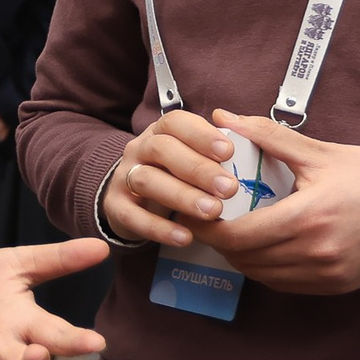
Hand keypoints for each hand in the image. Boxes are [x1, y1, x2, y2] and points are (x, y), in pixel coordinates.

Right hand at [101, 109, 238, 246]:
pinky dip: (159, 228)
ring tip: (213, 211)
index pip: (176, 122)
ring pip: (146, 180)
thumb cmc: (176, 174)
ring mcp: (124, 176)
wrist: (134, 200)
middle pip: (161, 149)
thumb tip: (243, 128)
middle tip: (229, 188)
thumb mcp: (194, 156)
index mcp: (161, 132)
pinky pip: (133, 216)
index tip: (229, 151)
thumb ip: (217, 148)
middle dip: (198, 169)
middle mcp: (139, 149)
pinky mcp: (116, 206)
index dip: (201, 135)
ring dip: (182, 196)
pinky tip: (185, 237)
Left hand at [198, 111, 359, 294]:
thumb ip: (266, 135)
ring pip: (262, 275)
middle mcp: (317, 253)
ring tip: (232, 230)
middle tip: (207, 217)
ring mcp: (329, 275)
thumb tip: (222, 117)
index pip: (237, 236)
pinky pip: (286, 284)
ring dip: (241, 256)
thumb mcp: (321, 151)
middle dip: (219, 240)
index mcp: (309, 218)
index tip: (193, 210)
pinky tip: (263, 246)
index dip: (206, 227)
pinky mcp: (339, 287)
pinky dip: (267, 269)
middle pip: (244, 259)